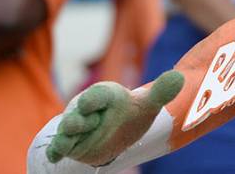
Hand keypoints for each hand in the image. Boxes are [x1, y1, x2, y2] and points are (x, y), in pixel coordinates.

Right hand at [46, 71, 183, 165]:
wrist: (124, 130)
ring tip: (67, 140)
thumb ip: (162, 91)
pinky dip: (56, 151)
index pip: (96, 96)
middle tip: (75, 124)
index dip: (92, 100)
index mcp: (104, 95)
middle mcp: (86, 110)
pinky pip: (60, 147)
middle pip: (77, 114)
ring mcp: (77, 127)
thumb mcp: (149, 104)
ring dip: (66, 136)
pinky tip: (55, 157)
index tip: (89, 104)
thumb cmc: (134, 112)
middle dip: (76, 120)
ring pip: (67, 131)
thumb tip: (180, 76)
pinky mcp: (72, 144)